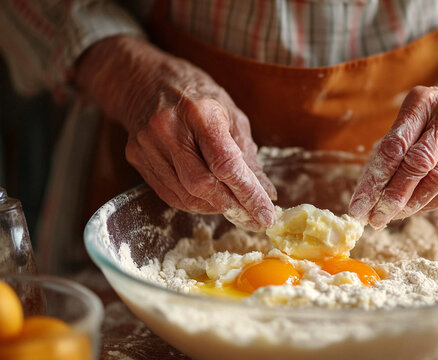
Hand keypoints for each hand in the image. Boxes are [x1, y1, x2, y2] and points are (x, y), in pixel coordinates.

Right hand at [75, 36, 275, 230]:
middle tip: (252, 217)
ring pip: (184, 196)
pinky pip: (168, 194)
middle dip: (231, 206)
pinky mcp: (136, 157)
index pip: (226, 165)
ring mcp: (148, 144)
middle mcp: (169, 128)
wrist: (143, 80)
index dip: (248, 194)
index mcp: (199, 112)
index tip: (266, 215)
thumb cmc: (197, 95)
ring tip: (233, 206)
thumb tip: (267, 193)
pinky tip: (209, 200)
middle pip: (202, 185)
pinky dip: (193, 203)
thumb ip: (247, 156)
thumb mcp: (231, 115)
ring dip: (214, 208)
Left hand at [349, 32, 437, 227]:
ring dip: (412, 205)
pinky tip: (416, 209)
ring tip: (390, 217)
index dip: (373, 180)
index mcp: (422, 100)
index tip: (358, 205)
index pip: (394, 147)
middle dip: (391, 198)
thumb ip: (395, 143)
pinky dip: (433, 201)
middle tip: (373, 218)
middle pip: (417, 165)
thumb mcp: (415, 111)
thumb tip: (369, 188)